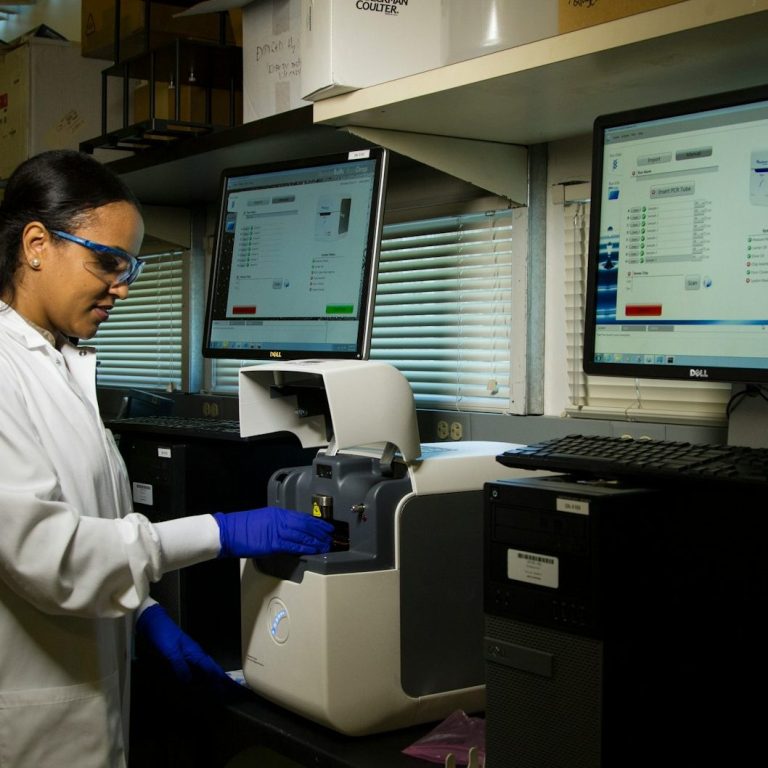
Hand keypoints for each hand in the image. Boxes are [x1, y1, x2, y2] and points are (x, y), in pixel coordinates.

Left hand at [135, 603, 238, 698]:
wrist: (154, 624)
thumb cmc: (163, 636)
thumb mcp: (171, 652)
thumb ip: (180, 667)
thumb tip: (189, 681)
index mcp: (195, 653)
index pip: (211, 668)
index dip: (220, 679)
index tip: (229, 688)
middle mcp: (195, 655)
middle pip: (210, 669)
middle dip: (219, 680)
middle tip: (226, 692)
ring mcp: (189, 655)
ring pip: (203, 670)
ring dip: (210, 679)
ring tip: (216, 690)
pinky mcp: (181, 657)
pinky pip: (194, 669)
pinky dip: (198, 677)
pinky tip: (196, 683)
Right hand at [214, 506, 333, 558]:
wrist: (228, 531)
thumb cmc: (243, 527)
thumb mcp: (265, 519)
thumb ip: (279, 524)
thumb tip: (292, 533)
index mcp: (278, 513)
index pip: (303, 517)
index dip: (317, 523)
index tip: (327, 527)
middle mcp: (280, 520)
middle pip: (306, 526)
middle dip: (320, 532)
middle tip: (331, 537)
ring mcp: (277, 531)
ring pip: (302, 536)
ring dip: (316, 542)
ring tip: (326, 546)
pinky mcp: (273, 543)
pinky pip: (293, 546)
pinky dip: (305, 549)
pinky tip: (313, 551)